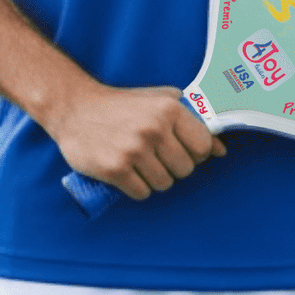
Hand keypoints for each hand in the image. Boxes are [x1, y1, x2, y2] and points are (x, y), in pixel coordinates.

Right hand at [48, 83, 225, 200]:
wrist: (75, 108)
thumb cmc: (122, 105)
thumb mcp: (158, 101)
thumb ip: (191, 119)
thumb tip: (219, 149)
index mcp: (168, 109)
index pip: (202, 146)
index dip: (195, 153)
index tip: (182, 150)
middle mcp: (154, 128)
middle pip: (185, 170)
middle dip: (173, 168)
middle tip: (156, 157)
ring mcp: (134, 150)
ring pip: (164, 184)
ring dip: (154, 179)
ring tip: (140, 163)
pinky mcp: (115, 169)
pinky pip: (142, 193)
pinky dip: (137, 188)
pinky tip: (127, 172)